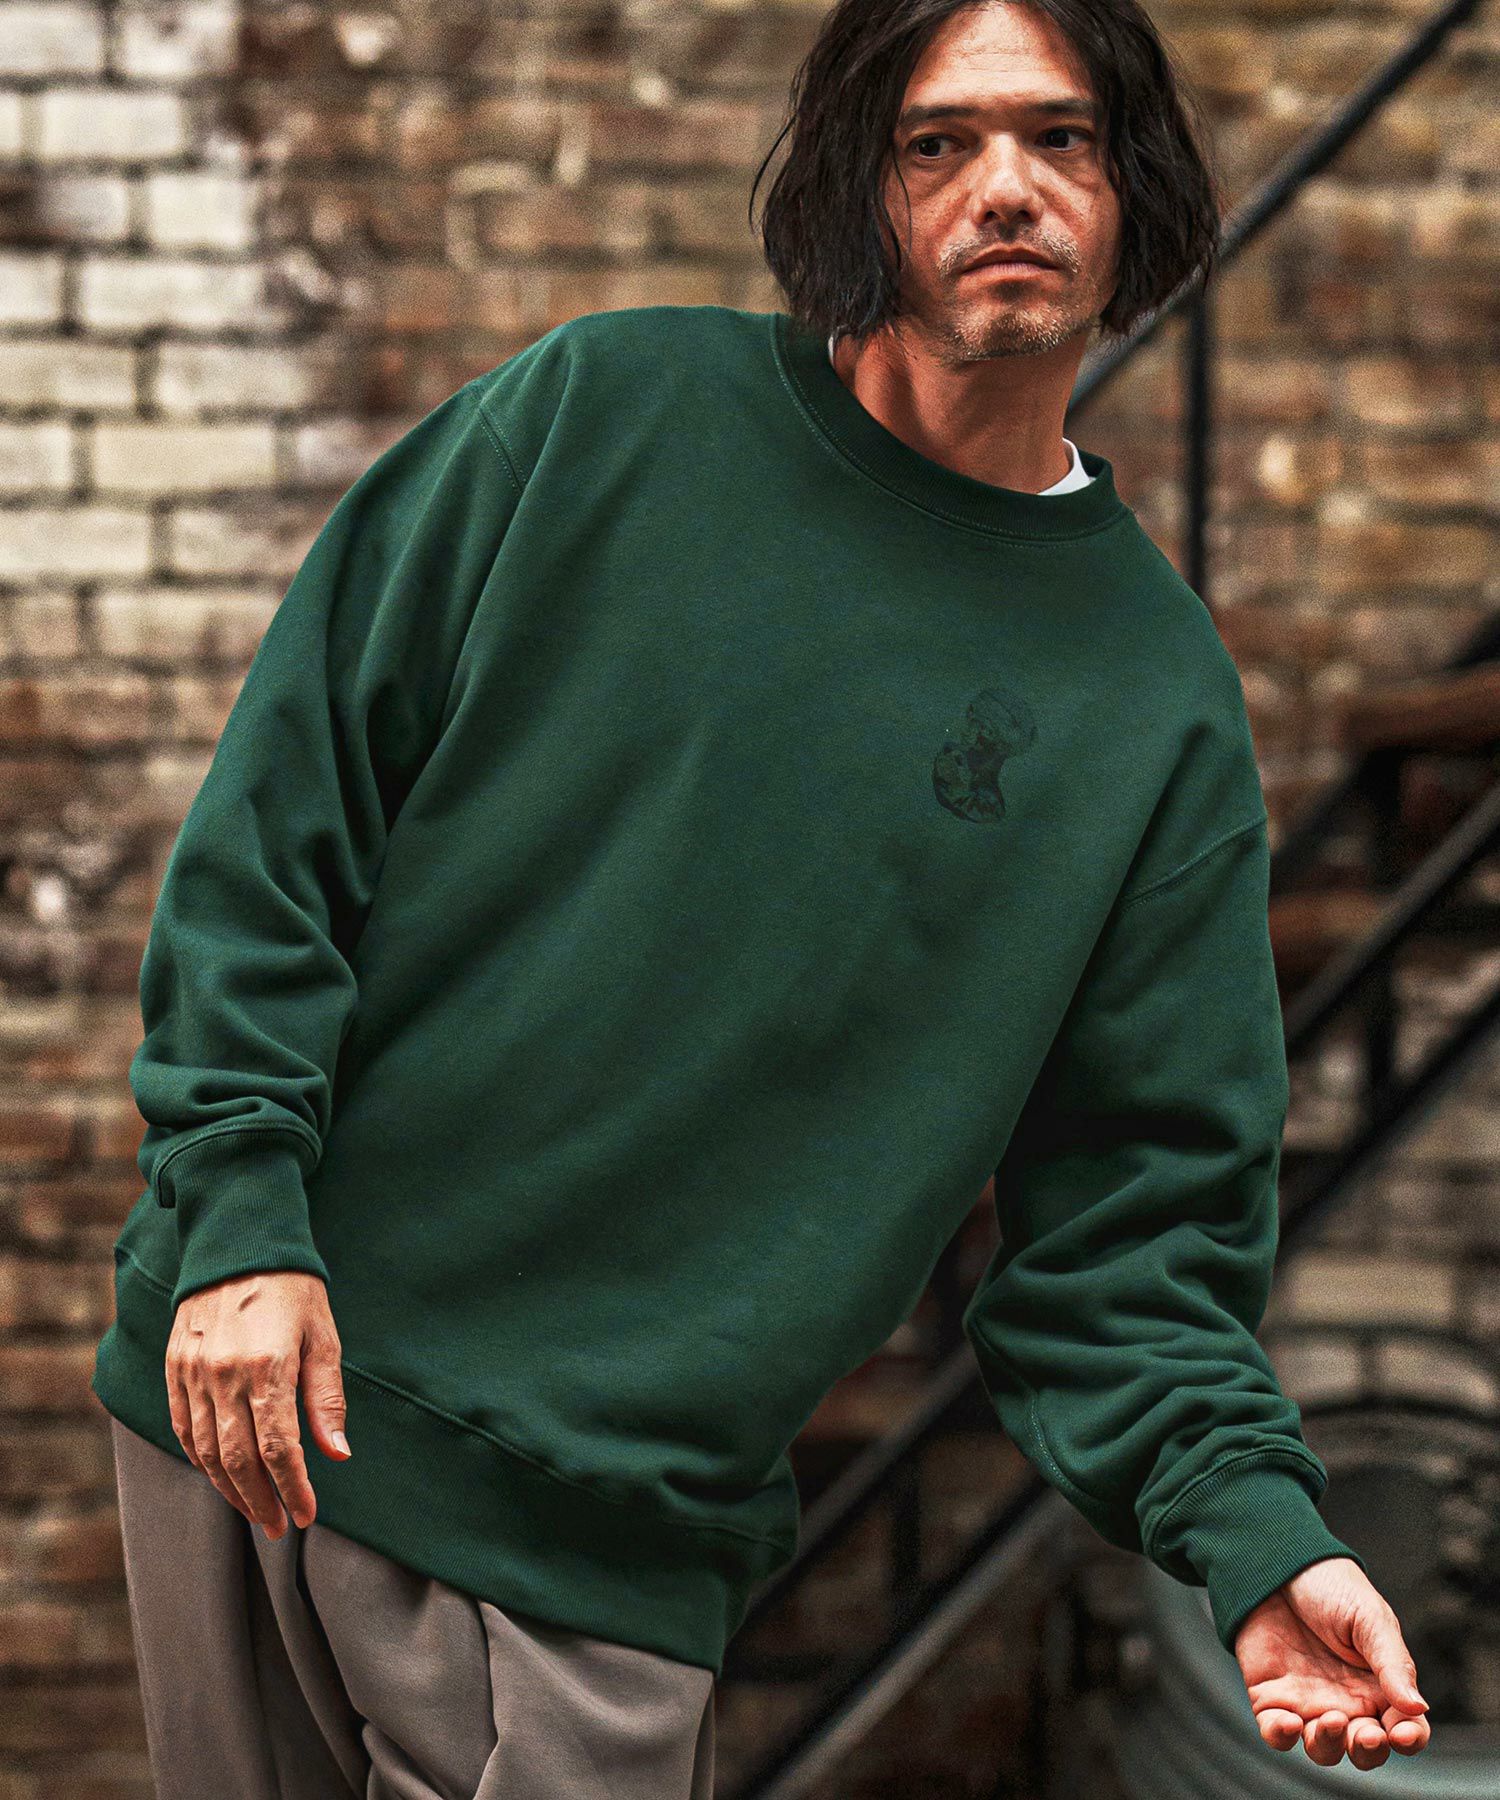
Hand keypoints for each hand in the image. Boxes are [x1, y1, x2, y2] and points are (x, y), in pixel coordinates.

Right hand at [165, 1269, 351, 1537]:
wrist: (239, 1241)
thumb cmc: (293, 1287)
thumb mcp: (323, 1335)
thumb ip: (326, 1398)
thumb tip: (338, 1454)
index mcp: (267, 1367)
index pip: (278, 1449)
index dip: (292, 1488)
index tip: (306, 1514)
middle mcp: (223, 1375)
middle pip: (238, 1460)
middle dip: (261, 1501)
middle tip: (278, 1527)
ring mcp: (193, 1373)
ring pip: (205, 1451)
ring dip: (229, 1489)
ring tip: (254, 1511)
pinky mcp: (175, 1367)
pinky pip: (181, 1427)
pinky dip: (199, 1459)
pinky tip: (219, 1475)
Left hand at [1235, 1555, 1431, 1768]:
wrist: (1277, 1563)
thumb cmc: (1331, 1587)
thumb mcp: (1369, 1618)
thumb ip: (1393, 1663)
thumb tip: (1419, 1708)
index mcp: (1380, 1686)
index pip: (1405, 1728)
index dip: (1409, 1739)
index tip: (1401, 1735)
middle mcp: (1348, 1703)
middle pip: (1365, 1749)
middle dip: (1368, 1751)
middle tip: (1366, 1733)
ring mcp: (1309, 1703)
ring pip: (1324, 1749)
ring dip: (1329, 1746)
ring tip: (1329, 1720)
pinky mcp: (1271, 1697)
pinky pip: (1277, 1732)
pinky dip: (1282, 1737)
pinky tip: (1288, 1723)